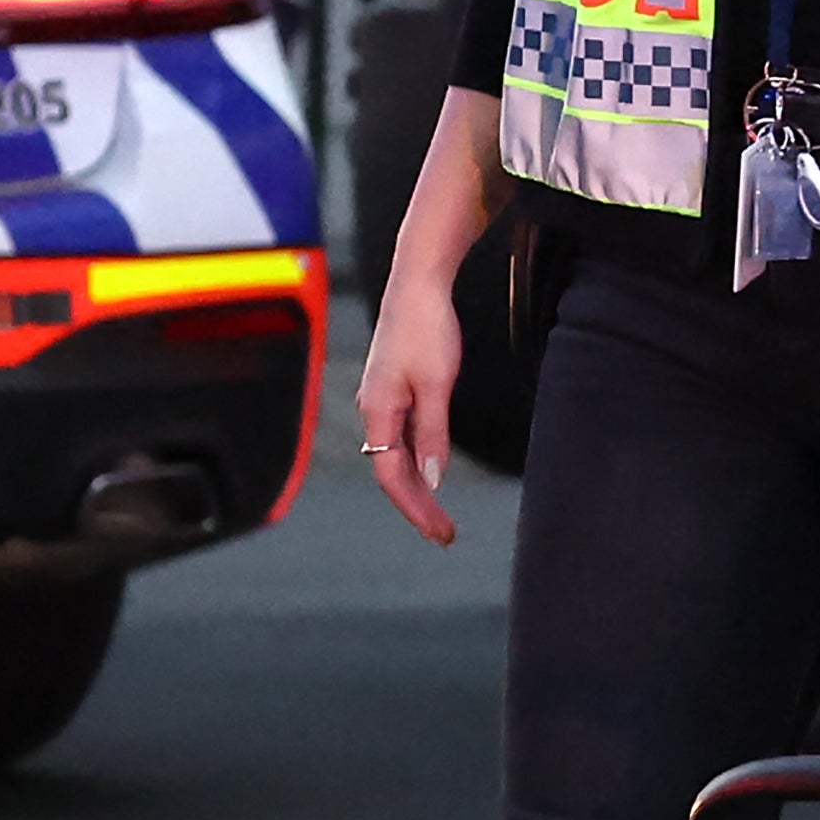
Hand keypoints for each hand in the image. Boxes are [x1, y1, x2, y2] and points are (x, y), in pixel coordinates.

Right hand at [353, 268, 466, 546]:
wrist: (417, 283)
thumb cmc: (427, 327)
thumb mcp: (437, 384)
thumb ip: (433, 434)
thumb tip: (431, 480)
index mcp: (378, 411)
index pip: (392, 476)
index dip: (415, 508)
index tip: (438, 533)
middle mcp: (373, 409)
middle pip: (392, 472)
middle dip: (418, 506)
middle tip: (446, 536)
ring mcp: (382, 399)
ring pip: (396, 456)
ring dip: (418, 487)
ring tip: (440, 515)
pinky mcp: (393, 389)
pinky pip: (402, 437)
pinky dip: (417, 460)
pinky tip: (432, 472)